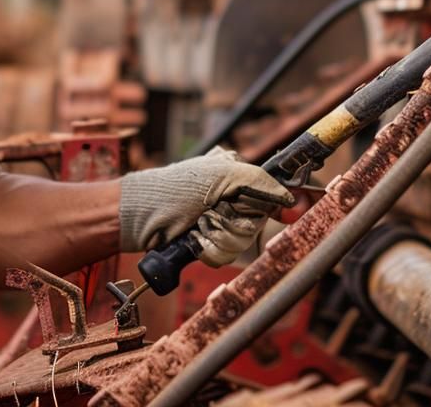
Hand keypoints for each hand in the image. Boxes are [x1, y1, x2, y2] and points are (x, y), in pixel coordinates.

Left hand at [119, 149, 294, 266]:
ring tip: (198, 225)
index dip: (280, 204)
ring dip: (219, 235)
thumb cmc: (173, 189)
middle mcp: (231, 198)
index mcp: (236, 175)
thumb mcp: (219, 175)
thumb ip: (257, 180)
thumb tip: (288, 196)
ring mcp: (219, 223)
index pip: (271, 192)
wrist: (138, 218)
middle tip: (213, 212)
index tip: (291, 212)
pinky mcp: (208, 245)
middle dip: (235, 220)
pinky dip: (210, 249)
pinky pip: (225, 255)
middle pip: (258, 220)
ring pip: (242, 240)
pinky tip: (194, 239)